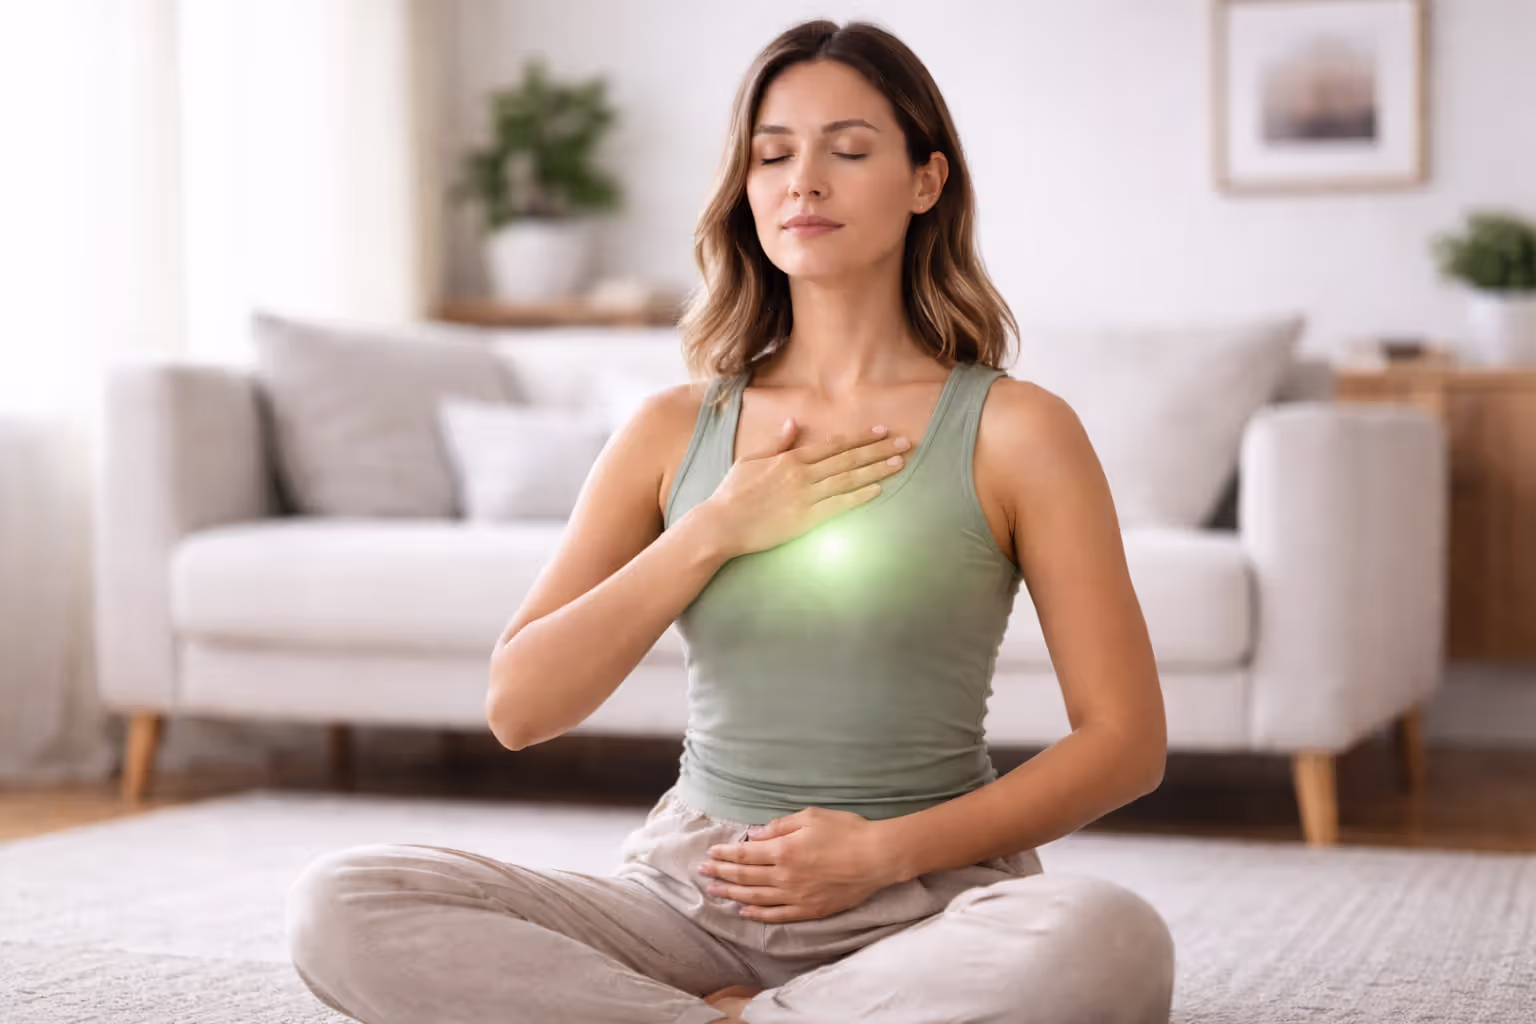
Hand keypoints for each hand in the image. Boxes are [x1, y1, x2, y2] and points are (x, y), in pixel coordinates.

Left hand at [697, 807, 898, 921]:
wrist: (877, 858)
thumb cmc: (846, 831)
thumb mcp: (811, 817)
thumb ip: (780, 826)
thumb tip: (755, 834)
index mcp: (784, 850)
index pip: (745, 855)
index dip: (725, 855)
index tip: (710, 854)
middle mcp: (785, 876)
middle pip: (745, 877)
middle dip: (721, 874)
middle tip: (702, 873)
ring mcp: (797, 896)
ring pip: (756, 898)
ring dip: (732, 895)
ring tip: (714, 893)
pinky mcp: (810, 910)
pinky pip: (778, 915)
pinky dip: (758, 915)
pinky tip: (745, 912)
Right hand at [703, 418, 913, 558]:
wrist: (721, 524)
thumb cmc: (733, 493)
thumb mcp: (751, 460)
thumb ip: (776, 442)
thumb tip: (792, 423)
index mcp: (790, 458)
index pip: (834, 445)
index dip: (860, 438)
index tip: (881, 432)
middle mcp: (802, 474)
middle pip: (848, 459)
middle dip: (878, 449)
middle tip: (904, 443)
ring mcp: (805, 496)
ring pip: (848, 479)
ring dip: (876, 469)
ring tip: (899, 463)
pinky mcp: (806, 519)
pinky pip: (838, 506)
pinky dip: (859, 497)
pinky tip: (878, 490)